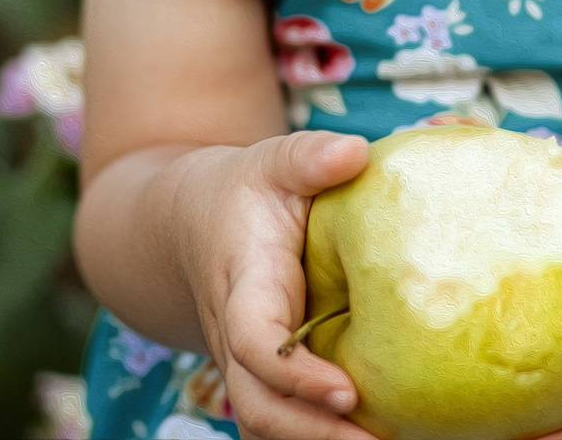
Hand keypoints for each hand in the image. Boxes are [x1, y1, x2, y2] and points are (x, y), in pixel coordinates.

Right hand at [168, 129, 374, 439]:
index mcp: (243, 286)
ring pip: (265, 424)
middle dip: (312, 434)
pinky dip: (317, 437)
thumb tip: (354, 151)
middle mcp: (236, 338)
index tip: (346, 390)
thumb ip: (307, 156)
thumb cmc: (244, 191)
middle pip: (258, 407)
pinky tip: (374, 436)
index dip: (296, 373)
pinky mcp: (263, 378)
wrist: (188, 224)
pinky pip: (281, 421)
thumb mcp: (270, 161)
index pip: (256, 343)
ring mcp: (245, 365)